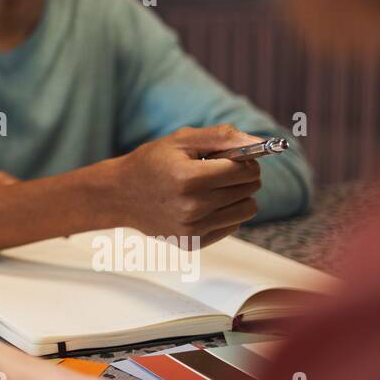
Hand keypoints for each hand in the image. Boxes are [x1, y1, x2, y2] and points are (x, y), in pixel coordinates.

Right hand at [105, 125, 263, 244]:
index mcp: (188, 178)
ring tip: (214, 187)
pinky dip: (225, 213)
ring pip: (246, 210)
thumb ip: (222, 137)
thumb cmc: (152, 162)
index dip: (245, 161)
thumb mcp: (182, 140)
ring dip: (237, 196)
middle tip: (220, 171)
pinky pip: (232, 226)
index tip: (234, 158)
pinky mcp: (192, 243)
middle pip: (248, 190)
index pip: (243, 171)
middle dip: (242, 176)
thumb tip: (259, 142)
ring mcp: (192, 228)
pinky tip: (203, 204)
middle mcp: (191, 207)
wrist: (120, 194)